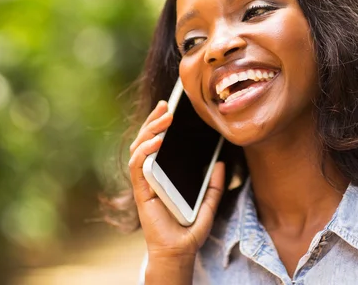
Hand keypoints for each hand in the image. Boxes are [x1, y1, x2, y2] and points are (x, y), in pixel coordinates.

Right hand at [128, 100, 224, 262]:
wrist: (180, 252)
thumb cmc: (189, 230)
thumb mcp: (208, 203)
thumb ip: (213, 184)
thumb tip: (220, 163)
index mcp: (165, 174)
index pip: (158, 143)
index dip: (160, 124)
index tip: (171, 107)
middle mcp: (152, 175)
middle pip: (146, 141)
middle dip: (154, 120)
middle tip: (167, 105)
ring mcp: (145, 183)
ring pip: (139, 149)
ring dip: (149, 130)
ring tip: (164, 117)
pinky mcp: (141, 191)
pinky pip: (138, 167)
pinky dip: (144, 152)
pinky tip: (156, 141)